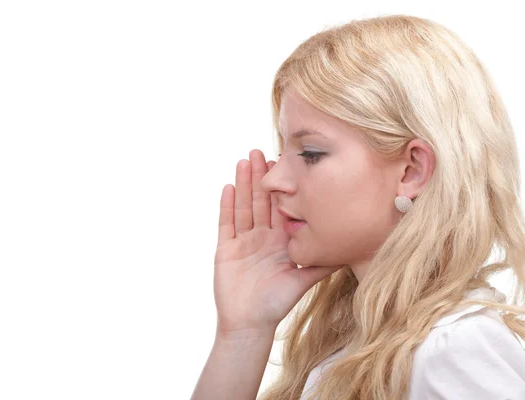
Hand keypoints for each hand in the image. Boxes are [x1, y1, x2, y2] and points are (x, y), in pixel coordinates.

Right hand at [213, 149, 343, 336]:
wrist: (250, 323)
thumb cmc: (276, 303)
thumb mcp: (304, 279)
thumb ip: (323, 262)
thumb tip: (351, 248)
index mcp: (280, 240)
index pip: (281, 207)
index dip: (283, 187)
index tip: (286, 164)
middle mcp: (262, 237)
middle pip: (261, 201)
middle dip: (261, 177)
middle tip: (261, 151)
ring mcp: (243, 241)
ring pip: (244, 206)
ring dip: (244, 184)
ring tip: (245, 161)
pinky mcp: (226, 248)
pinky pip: (226, 222)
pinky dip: (227, 205)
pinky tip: (229, 186)